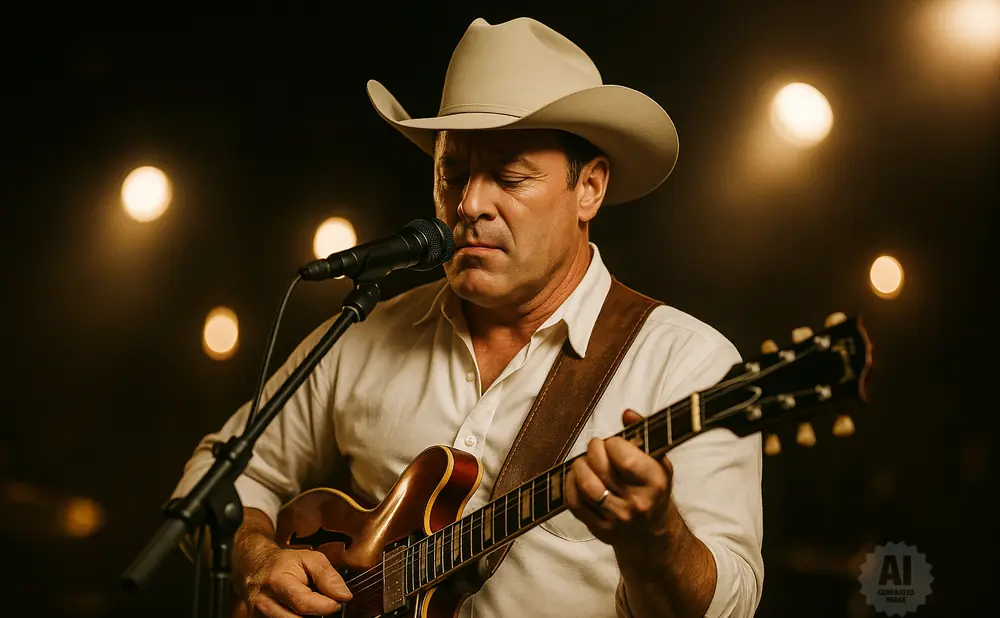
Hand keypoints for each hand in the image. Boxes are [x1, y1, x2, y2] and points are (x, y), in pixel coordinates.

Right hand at [239, 537, 351, 616]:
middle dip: (317, 614)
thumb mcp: (309, 558)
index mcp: (277, 582)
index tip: (338, 601)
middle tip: (324, 603)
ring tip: (310, 604)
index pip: (305, 604)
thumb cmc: (284, 562)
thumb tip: (344, 595)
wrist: (254, 567)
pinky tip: (298, 611)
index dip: (327, 605)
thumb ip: (328, 576)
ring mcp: (259, 616)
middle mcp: (264, 603)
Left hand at [565, 409, 675, 549]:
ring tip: (585, 462)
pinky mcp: (599, 529)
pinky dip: (570, 485)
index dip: (613, 443)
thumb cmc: (654, 491)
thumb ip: (644, 434)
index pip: (624, 457)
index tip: (614, 443)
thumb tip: (627, 414)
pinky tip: (577, 477)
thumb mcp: (659, 462)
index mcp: (655, 484)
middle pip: (601, 468)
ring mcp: (616, 519)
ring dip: (580, 466)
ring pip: (585, 486)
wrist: (652, 535)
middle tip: (597, 448)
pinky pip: (574, 503)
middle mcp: (637, 503)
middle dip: (594, 450)